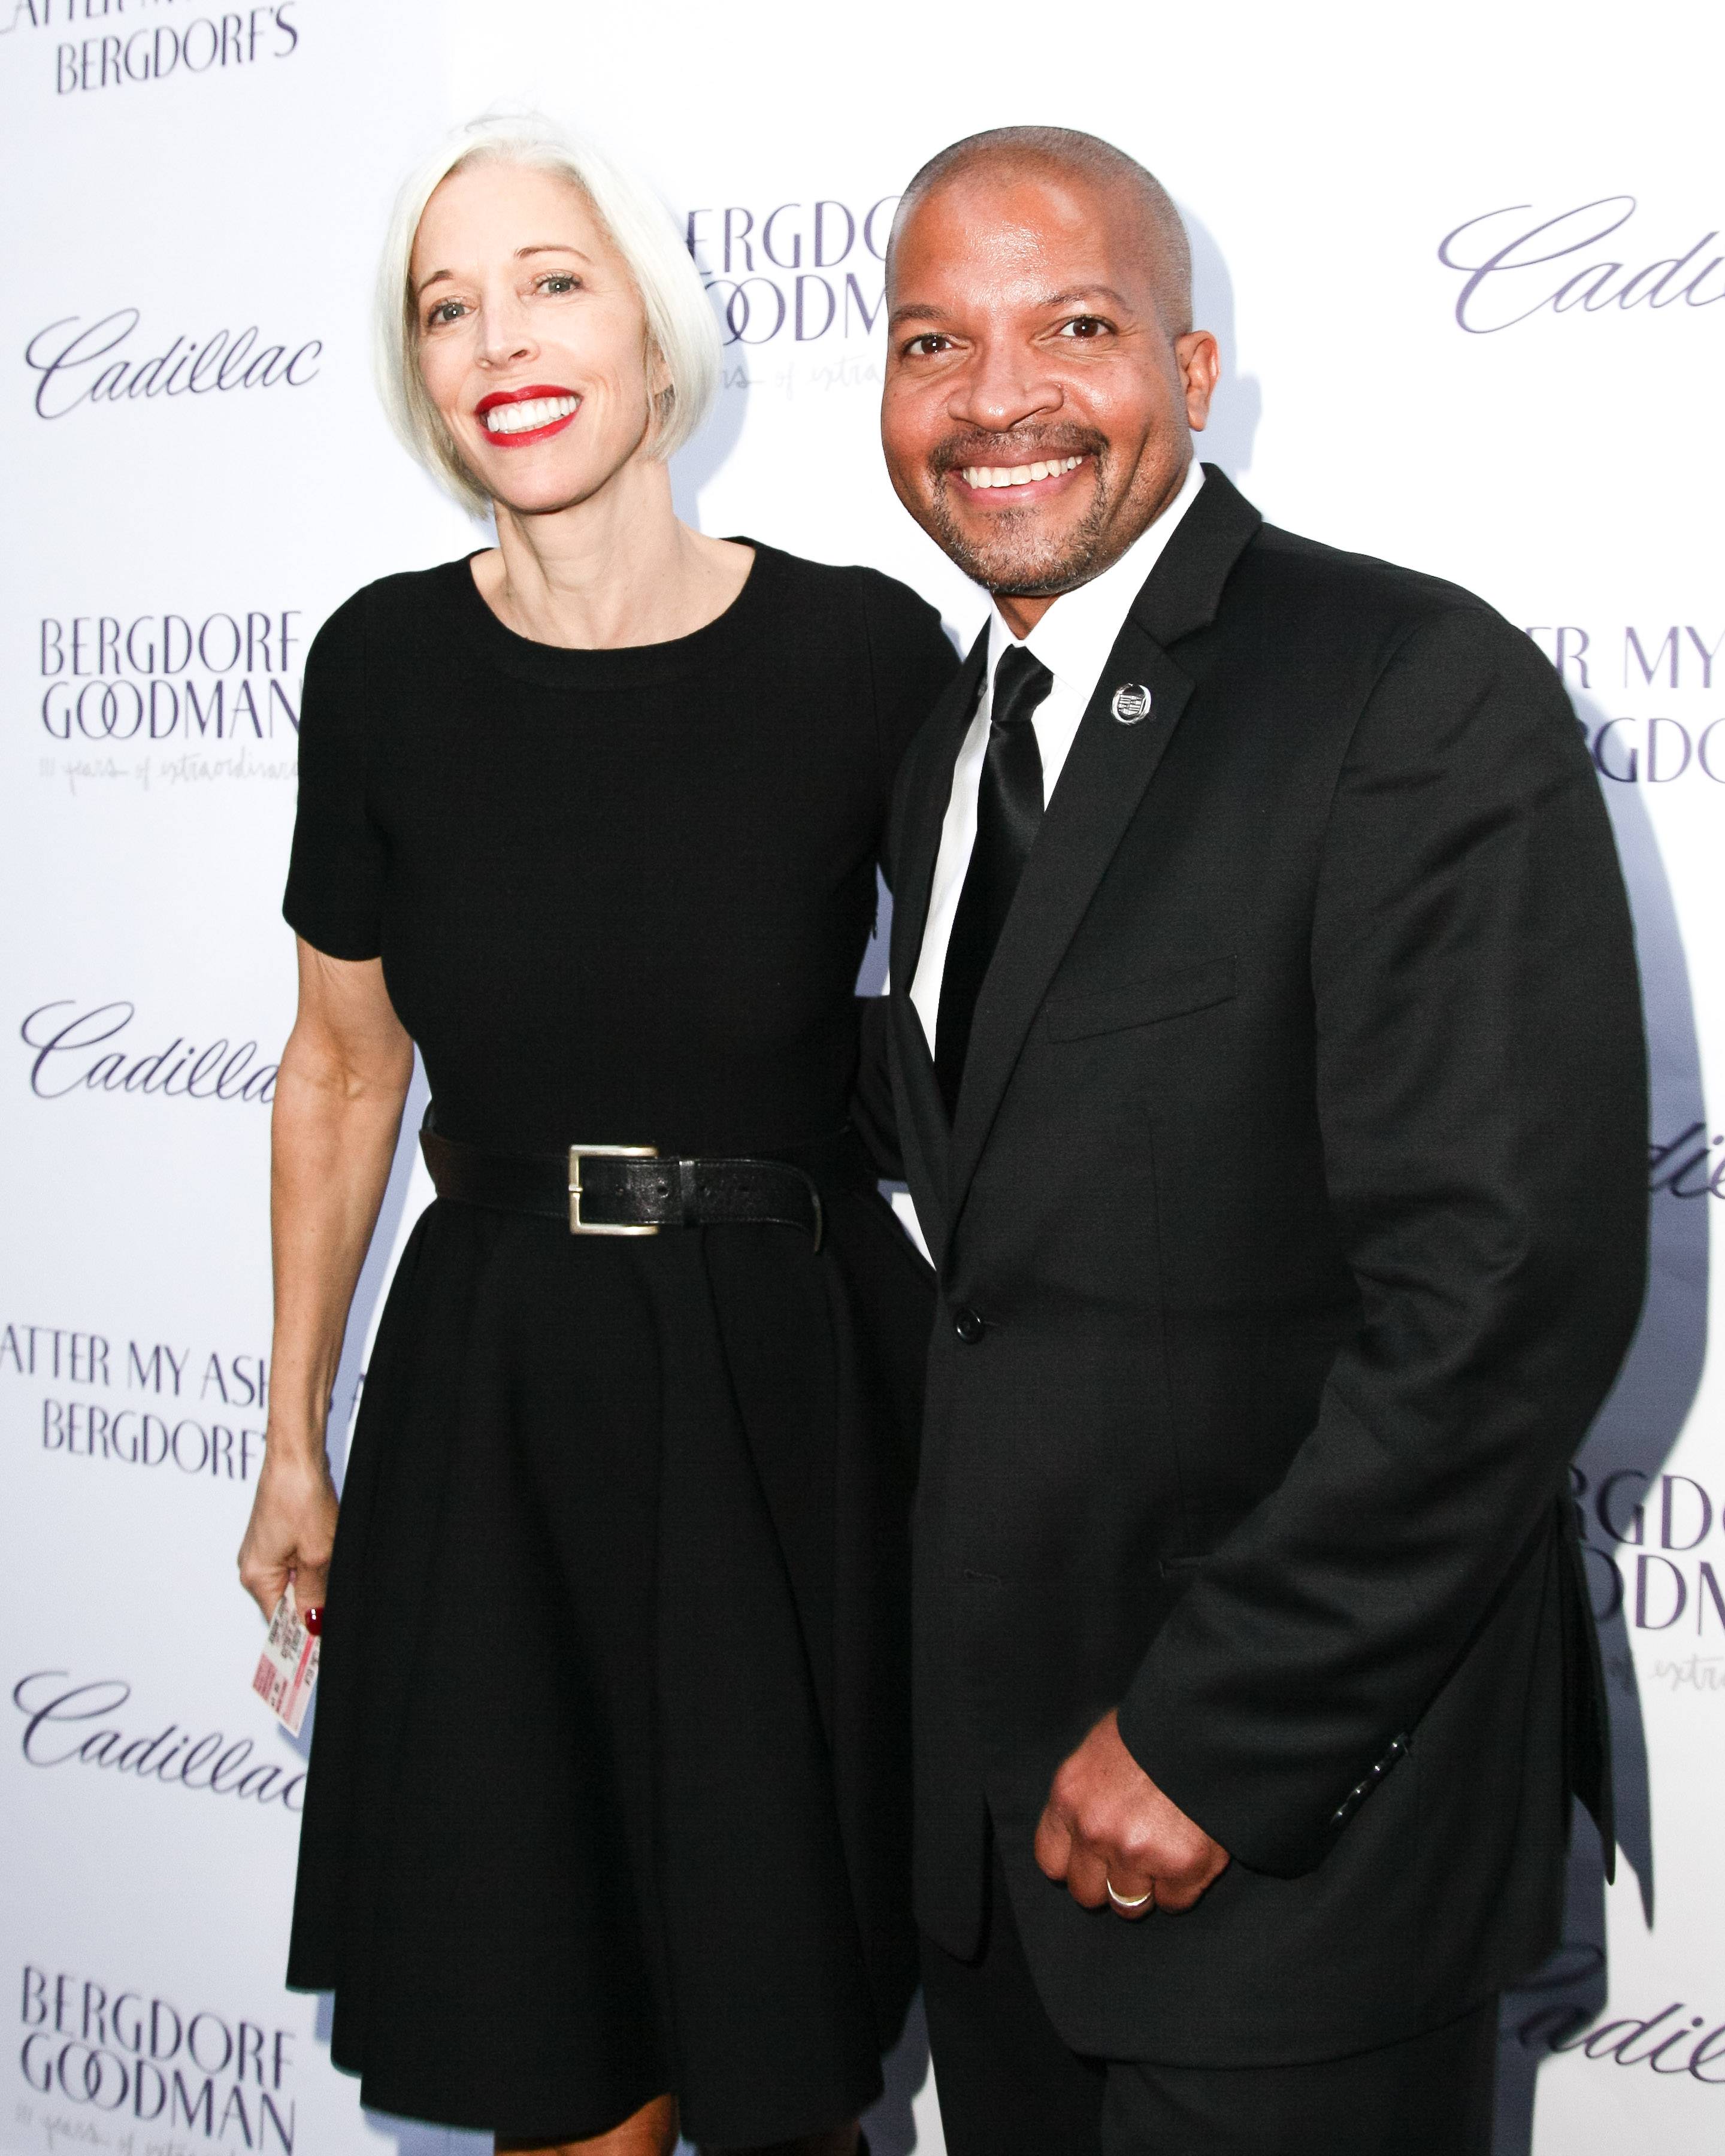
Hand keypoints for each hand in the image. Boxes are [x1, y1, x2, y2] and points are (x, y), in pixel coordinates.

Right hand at [237, 1439, 338, 1619]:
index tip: (323, 1647)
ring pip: (295, 1580)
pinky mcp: (278, 1533)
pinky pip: (297, 1560)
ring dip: (317, 1581)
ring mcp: (265, 1549)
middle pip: (287, 1602)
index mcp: (257, 1576)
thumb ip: (315, 1592)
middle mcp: (254, 1565)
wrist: (296, 1455)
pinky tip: (331, 1553)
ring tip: (335, 1568)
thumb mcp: (317, 1554)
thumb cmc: (300, 1497)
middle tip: (337, 1607)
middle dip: (313, 1604)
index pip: (280, 1621)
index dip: (303, 1635)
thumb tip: (314, 1623)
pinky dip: (315, 1563)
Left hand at [1034, 1709, 1229, 1917]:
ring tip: (1164, 1852)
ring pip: (1129, 1905)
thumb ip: (1086, 1796)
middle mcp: (1095, 1831)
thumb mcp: (1100, 1749)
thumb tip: (1082, 1829)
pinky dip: (1184, 1885)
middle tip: (1134, 1857)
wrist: (1205, 1721)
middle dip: (1109, 1880)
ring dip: (1147, 1887)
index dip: (1076, 1862)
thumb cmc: (1153, 1729)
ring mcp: (1138, 1853)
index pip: (1051, 1861)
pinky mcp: (1183, 1866)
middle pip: (1086, 1892)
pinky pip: (1174, 1903)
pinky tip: (1191, 1851)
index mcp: (1069, 1797)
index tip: (1094, 1856)